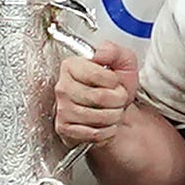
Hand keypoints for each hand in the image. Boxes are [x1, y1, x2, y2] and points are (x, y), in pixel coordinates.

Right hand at [46, 39, 140, 154]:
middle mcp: (63, 87)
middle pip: (100, 97)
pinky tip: (105, 124)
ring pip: (98, 117)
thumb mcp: (121, 61)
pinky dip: (107, 131)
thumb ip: (113, 51)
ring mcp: (62, 109)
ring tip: (112, 110)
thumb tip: (99, 52)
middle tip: (118, 98)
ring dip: (114, 116)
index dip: (114, 81)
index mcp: (71, 66)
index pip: (98, 75)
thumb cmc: (115, 87)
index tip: (114, 82)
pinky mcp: (65, 129)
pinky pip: (93, 134)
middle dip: (118, 100)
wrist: (114, 109)